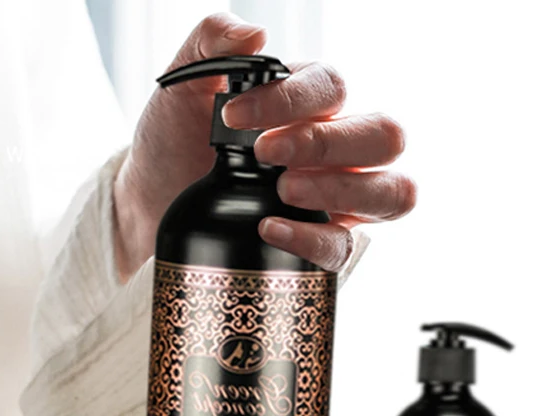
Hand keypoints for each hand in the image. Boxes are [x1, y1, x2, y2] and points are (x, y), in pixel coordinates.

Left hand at [114, 12, 415, 280]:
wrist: (157, 198)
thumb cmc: (177, 139)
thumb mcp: (183, 85)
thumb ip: (212, 42)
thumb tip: (256, 33)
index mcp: (313, 102)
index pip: (333, 88)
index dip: (293, 100)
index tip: (234, 116)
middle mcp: (341, 148)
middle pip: (385, 136)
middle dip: (329, 144)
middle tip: (268, 155)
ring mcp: (342, 198)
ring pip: (393, 192)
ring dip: (344, 189)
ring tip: (283, 192)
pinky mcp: (326, 242)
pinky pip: (347, 247)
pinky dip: (317, 240)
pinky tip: (272, 230)